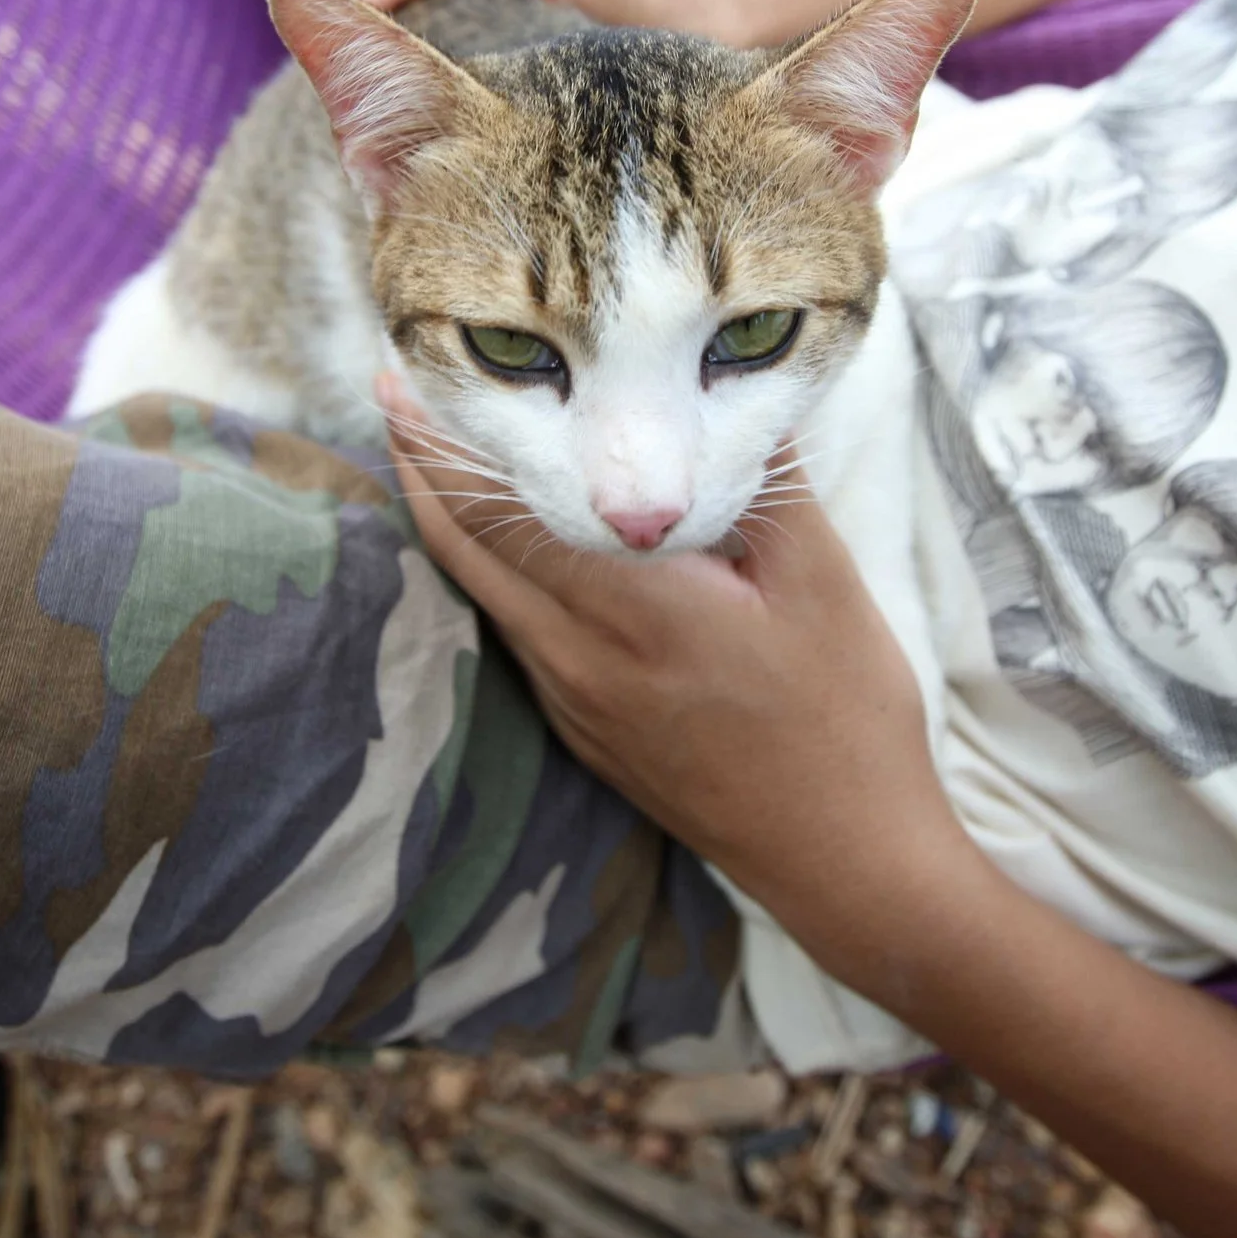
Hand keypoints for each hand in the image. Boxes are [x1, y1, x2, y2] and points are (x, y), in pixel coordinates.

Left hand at [378, 377, 968, 930]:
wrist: (843, 859)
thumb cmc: (844, 718)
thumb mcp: (822, 581)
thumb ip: (765, 479)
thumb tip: (733, 394)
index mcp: (632, 609)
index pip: (504, 512)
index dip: (445, 444)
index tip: (405, 378)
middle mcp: (579, 659)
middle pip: (465, 551)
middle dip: (421, 467)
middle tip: (392, 391)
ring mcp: (574, 704)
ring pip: (484, 597)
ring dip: (449, 522)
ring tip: (431, 452)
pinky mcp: (586, 732)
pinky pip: (518, 637)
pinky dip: (492, 577)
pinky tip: (508, 545)